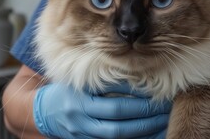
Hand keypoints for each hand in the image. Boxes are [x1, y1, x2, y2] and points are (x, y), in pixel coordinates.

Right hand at [33, 83, 171, 138]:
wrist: (45, 113)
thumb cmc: (69, 92)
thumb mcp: (82, 81)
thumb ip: (104, 78)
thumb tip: (137, 76)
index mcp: (80, 97)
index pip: (112, 94)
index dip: (135, 93)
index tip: (154, 88)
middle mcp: (80, 116)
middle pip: (117, 116)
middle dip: (144, 112)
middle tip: (164, 106)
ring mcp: (83, 132)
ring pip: (118, 134)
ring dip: (143, 128)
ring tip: (162, 121)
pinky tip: (150, 134)